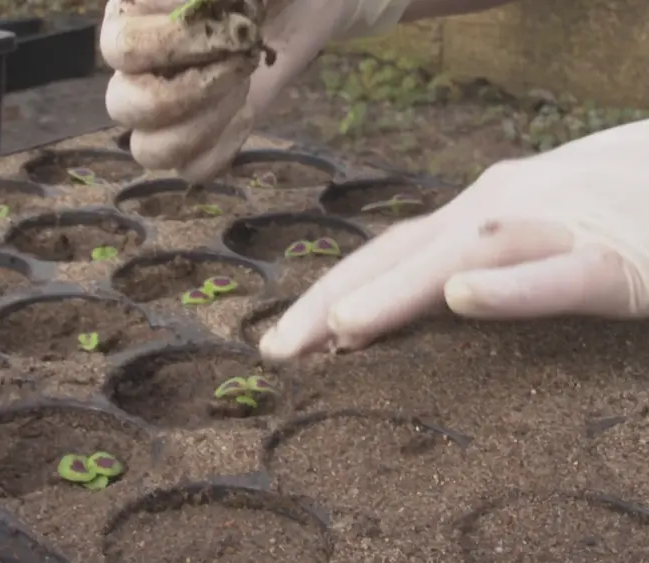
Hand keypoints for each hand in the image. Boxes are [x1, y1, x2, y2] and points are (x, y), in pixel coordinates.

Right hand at [100, 0, 411, 182]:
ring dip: (203, 125)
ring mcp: (163, 107)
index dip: (179, 41)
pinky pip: (192, 168)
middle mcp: (135, 65)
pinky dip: (223, 147)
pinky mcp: (200, 138)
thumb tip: (206, 6)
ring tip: (242, 85)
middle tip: (241, 58)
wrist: (302, 1)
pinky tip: (247, 109)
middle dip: (190, 90)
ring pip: (148, 149)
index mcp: (131, 12)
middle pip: (122, 106)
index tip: (235, 21)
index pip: (124, 46)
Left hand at [259, 119, 648, 359]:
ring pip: (464, 253)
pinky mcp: (617, 259)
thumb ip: (470, 273)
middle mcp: (499, 211)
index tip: (278, 344)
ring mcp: (554, 227)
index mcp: (474, 216)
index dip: (325, 294)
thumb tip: (414, 316)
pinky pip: (559, 274)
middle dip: (332, 300)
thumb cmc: (605, 211)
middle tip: (277, 351)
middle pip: (399, 254)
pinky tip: (463, 294)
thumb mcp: (526, 239)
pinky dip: (508, 285)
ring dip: (399, 289)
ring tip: (342, 326)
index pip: (383, 256)